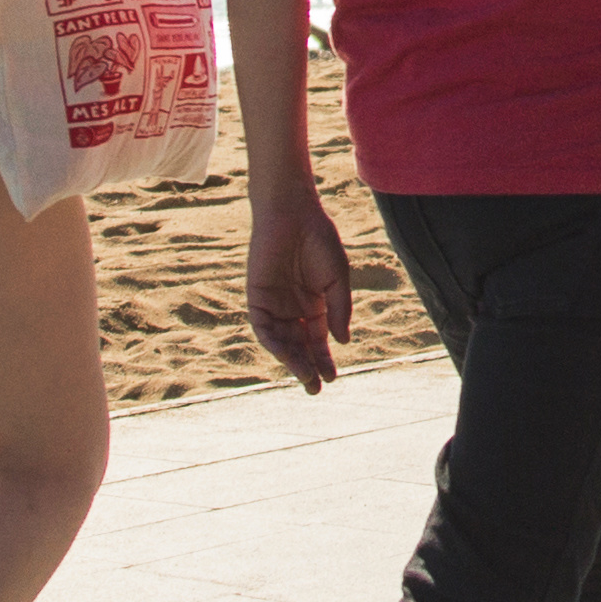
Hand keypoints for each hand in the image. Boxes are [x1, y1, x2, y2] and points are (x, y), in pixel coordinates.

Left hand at [245, 187, 353, 390]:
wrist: (293, 213)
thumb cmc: (319, 240)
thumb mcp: (337, 278)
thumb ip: (339, 309)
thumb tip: (342, 341)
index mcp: (316, 304)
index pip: (319, 339)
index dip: (325, 358)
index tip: (333, 377)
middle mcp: (294, 308)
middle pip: (301, 345)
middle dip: (308, 367)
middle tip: (316, 388)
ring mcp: (275, 304)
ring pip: (283, 341)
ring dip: (292, 360)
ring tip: (305, 377)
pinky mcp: (258, 297)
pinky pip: (264, 326)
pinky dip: (274, 342)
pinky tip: (286, 354)